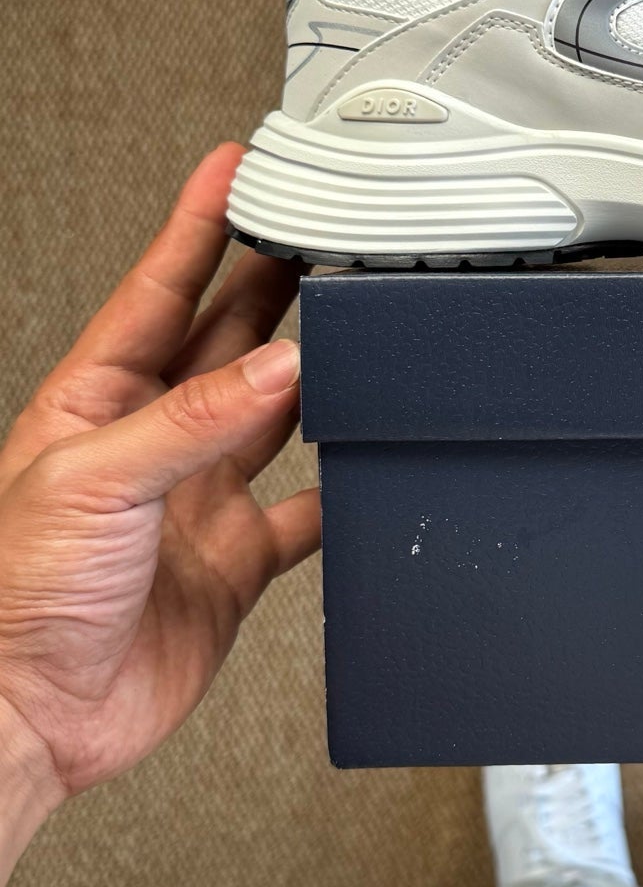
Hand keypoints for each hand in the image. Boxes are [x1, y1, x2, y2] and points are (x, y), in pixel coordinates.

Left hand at [0, 146, 318, 886]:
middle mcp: (154, 442)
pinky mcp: (237, 558)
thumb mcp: (94, 481)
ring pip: (273, 415)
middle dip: (272, 285)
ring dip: (315, 377)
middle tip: (319, 236)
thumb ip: (192, 421)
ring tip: (357, 332)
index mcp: (97, 404)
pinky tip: (363, 462)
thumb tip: (278, 366)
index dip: (196, 226)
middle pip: (226, 341)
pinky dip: (339, 487)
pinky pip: (305, 508)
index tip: (234, 170)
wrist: (35, 716)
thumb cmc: (17, 599)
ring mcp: (198, 499)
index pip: (157, 291)